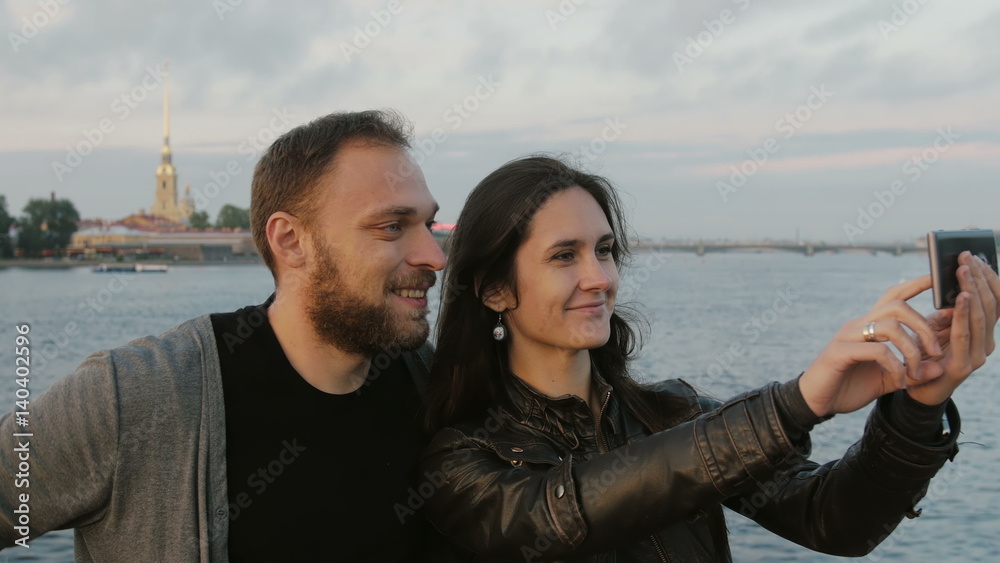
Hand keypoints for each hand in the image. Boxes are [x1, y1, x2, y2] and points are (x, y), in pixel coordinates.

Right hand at [799, 275, 945, 417]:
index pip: (893, 297)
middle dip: (924, 326)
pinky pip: (878, 350)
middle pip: (898, 307)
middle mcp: (858, 325)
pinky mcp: (840, 352)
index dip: (916, 285)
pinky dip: (896, 366)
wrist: (817, 403)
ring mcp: (847, 337)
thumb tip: (938, 369)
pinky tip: (899, 381)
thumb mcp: (887, 380)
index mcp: (868, 327)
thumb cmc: (848, 388)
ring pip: (891, 326)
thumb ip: (911, 372)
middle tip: (936, 351)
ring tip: (915, 372)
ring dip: (912, 350)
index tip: (937, 278)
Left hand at [906, 251, 999, 405]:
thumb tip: (955, 288)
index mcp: (983, 333)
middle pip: (990, 305)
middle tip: (967, 256)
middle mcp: (986, 344)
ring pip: (981, 317)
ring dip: (973, 290)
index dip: (988, 278)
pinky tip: (961, 297)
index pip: (994, 301)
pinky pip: (964, 334)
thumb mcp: (937, 329)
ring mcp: (977, 356)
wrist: (913, 390)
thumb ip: (948, 313)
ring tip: (965, 270)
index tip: (976, 256)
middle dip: (979, 278)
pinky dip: (964, 314)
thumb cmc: (925, 356)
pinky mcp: (962, 366)